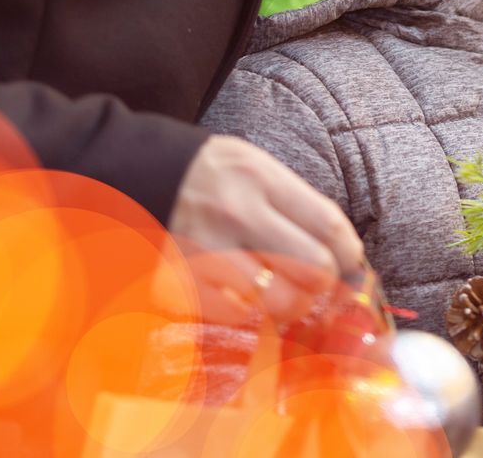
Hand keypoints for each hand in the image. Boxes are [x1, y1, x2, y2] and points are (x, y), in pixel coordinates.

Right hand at [169, 135, 367, 321]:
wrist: (132, 173)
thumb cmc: (205, 174)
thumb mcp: (253, 166)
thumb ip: (293, 202)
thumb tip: (339, 249)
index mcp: (261, 179)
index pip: (328, 224)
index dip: (349, 254)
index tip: (350, 266)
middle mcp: (238, 214)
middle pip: (312, 267)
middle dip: (325, 283)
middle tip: (319, 286)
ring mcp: (209, 250)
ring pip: (278, 299)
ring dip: (291, 306)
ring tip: (288, 299)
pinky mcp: (183, 280)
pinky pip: (235, 315)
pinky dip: (249, 315)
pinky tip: (248, 302)